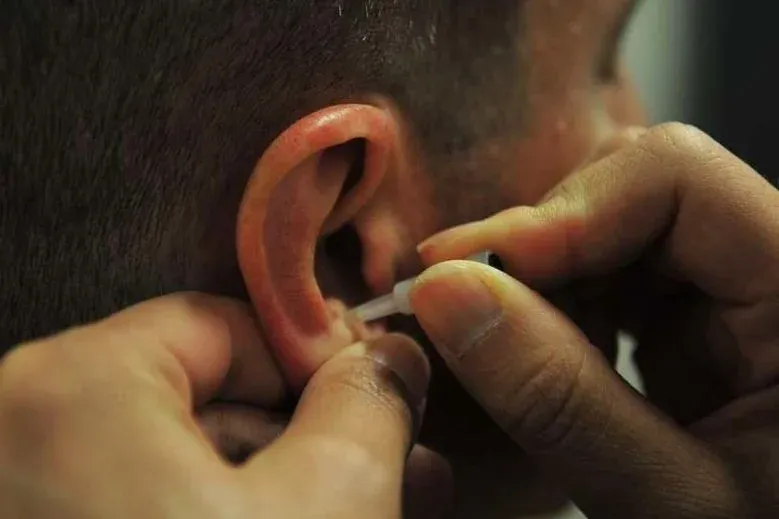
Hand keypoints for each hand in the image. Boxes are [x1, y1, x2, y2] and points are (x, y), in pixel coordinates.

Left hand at [0, 293, 441, 518]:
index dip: (314, 357)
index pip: (222, 324)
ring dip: (275, 485)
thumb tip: (389, 360)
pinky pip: (139, 506)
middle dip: (307, 435)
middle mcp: (13, 434)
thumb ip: (367, 404)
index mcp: (70, 392)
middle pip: (202, 398)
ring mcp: (24, 495)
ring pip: (176, 466)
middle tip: (387, 466)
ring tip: (359, 509)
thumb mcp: (329, 501)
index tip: (370, 392)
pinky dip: (214, 514)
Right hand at [411, 124, 778, 517]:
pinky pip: (608, 279)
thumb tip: (447, 295)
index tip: (473, 269)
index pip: (678, 177)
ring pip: (609, 230)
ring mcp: (730, 293)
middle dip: (535, 246)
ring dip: (536, 280)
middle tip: (453, 299)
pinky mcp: (693, 323)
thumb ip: (559, 399)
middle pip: (632, 191)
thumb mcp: (670, 500)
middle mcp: (772, 270)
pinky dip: (552, 310)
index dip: (566, 212)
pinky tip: (530, 353)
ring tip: (490, 338)